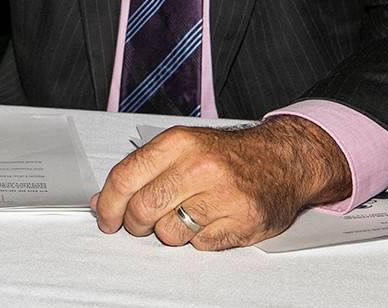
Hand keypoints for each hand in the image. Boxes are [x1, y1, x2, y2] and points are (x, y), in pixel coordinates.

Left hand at [90, 116, 352, 249]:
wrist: (283, 160)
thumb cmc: (228, 155)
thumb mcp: (182, 147)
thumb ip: (141, 170)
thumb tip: (104, 200)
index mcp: (179, 143)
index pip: (125, 177)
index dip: (109, 204)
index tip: (105, 217)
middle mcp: (200, 167)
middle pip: (143, 209)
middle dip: (134, 223)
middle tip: (138, 223)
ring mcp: (223, 197)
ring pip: (169, 233)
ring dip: (169, 232)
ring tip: (184, 215)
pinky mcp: (242, 223)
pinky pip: (199, 245)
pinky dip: (198, 238)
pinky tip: (210, 220)